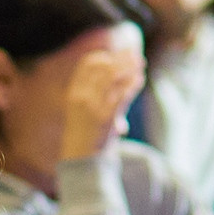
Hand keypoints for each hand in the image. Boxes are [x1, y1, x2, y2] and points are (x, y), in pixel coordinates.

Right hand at [58, 25, 146, 163]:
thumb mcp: (83, 111)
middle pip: (103, 67)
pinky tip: (140, 79)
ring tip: (140, 64)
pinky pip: (122, 95)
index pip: (87, 64)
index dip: (104, 56)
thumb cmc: (84, 134)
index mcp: (73, 93)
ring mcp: (92, 107)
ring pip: (113, 77)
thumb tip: (116, 77)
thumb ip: (96, 94)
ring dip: (129, 68)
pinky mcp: (105, 118)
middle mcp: (81, 97)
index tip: (117, 56)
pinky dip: (132, 85)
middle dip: (121, 58)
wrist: (79, 160)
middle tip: (135, 54)